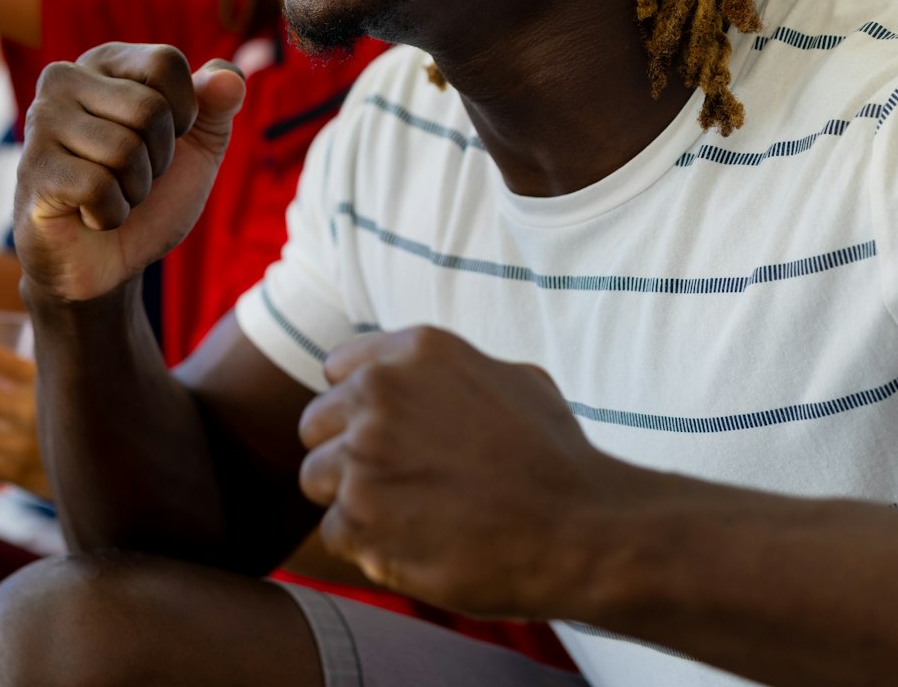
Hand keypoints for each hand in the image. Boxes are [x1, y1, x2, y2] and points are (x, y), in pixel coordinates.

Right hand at [14, 44, 244, 304]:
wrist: (107, 260)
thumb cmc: (151, 195)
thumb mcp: (198, 147)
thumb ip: (218, 106)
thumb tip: (229, 79)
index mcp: (106, 61)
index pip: (166, 62)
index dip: (184, 114)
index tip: (164, 139)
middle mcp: (64, 78)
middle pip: (149, 109)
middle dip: (158, 160)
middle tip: (131, 176)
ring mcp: (41, 122)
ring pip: (124, 151)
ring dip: (134, 190)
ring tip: (110, 194)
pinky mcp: (33, 168)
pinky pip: (98, 188)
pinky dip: (110, 214)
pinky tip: (88, 215)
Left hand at [298, 326, 647, 620]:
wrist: (581, 530)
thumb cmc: (556, 459)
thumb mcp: (512, 378)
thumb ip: (447, 371)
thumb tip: (412, 374)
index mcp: (416, 350)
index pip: (339, 369)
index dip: (359, 406)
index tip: (387, 434)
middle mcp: (379, 393)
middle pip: (316, 423)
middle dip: (347, 452)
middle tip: (396, 482)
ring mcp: (364, 455)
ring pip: (316, 476)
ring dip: (352, 500)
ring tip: (407, 516)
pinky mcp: (359, 517)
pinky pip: (334, 531)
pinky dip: (367, 546)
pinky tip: (415, 545)